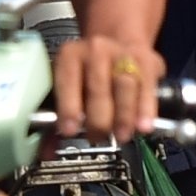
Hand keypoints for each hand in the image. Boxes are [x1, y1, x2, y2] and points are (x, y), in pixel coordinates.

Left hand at [46, 34, 162, 140]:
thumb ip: (57, 121)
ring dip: (123, 115)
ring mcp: (124, 53)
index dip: (69, 107)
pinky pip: (148, 87)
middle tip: (96, 137)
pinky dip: (146, 110)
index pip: (68, 80)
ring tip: (121, 136)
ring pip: (125, 85)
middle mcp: (96, 50)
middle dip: (98, 117)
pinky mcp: (148, 61)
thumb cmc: (88, 73)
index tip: (69, 131)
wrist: (118, 41)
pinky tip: (143, 127)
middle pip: (98, 86)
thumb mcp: (69, 87)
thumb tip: (47, 153)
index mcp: (70, 55)